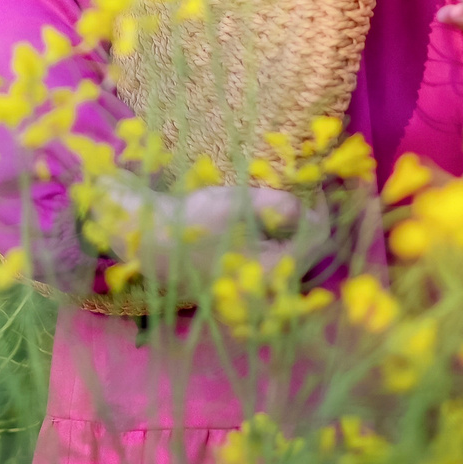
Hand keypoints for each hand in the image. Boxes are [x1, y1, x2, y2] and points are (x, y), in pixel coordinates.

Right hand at [87, 178, 331, 296]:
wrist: (144, 239)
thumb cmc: (192, 224)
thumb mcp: (238, 206)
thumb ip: (280, 206)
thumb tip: (304, 207)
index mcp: (274, 273)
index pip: (317, 238)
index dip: (318, 205)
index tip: (310, 178)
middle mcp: (267, 285)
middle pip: (303, 246)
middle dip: (304, 214)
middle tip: (296, 183)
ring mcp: (251, 282)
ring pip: (285, 249)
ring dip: (287, 222)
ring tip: (277, 192)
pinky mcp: (236, 275)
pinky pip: (267, 254)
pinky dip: (268, 232)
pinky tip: (256, 211)